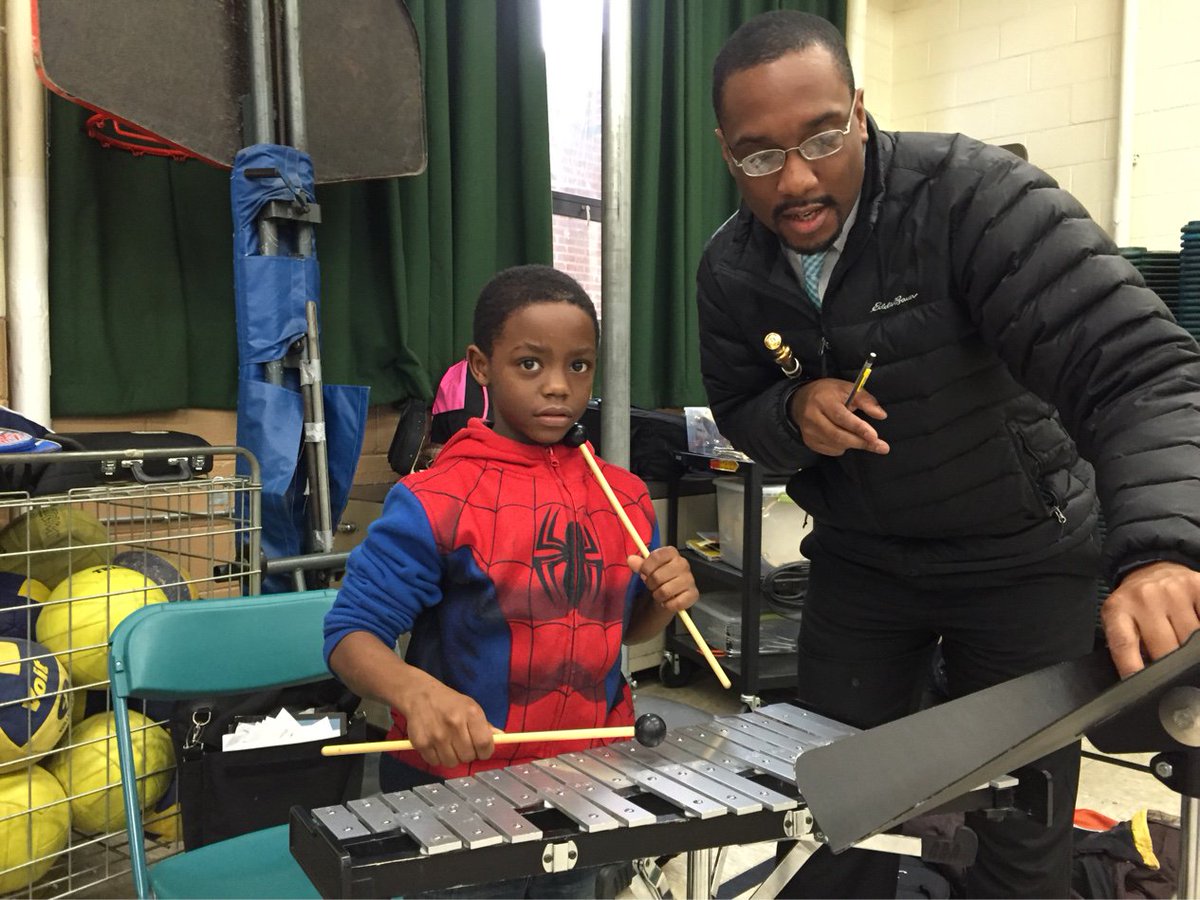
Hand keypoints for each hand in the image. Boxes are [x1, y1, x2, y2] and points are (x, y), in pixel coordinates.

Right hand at [395, 670, 495, 768]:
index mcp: (471, 713)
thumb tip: (501, 737)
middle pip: (468, 756)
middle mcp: (455, 724)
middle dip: (468, 754)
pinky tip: (435, 745)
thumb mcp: (470, 707)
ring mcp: (437, 735)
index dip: (486, 752)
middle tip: (462, 744)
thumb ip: (485, 725)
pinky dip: (437, 757)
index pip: (485, 744)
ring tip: (448, 744)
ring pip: (452, 763)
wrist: (419, 694)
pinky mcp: (421, 743)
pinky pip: (435, 762)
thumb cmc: (449, 702)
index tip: (482, 750)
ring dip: (452, 757)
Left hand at [628, 546, 698, 612]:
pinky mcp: (693, 594)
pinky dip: (668, 605)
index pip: (656, 556)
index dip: (646, 567)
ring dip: (658, 596)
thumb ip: (639, 564)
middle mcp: (683, 563)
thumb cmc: (658, 577)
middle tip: (652, 586)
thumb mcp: (647, 569)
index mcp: (672, 553)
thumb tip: (630, 559)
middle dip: (650, 584)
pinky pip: (676, 603)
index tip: (644, 574)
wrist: (668, 593)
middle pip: (658, 576)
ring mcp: (690, 579)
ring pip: (665, 591)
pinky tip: (667, 601)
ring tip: (659, 594)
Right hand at [789, 378, 889, 456]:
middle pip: (838, 435)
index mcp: (823, 400)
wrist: (800, 400)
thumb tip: (881, 415)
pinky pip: (831, 451)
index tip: (874, 436)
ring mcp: (809, 431)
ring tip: (861, 438)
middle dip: (861, 442)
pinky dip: (842, 447)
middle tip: (881, 446)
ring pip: (836, 445)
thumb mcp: (848, 389)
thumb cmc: (829, 393)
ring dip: (853, 444)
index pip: (842, 417)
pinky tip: (845, 438)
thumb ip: (866, 400)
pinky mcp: (809, 441)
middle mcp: (813, 417)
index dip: (859, 428)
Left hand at [1101, 561, 1199, 676]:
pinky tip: (1196, 642)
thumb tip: (1141, 681)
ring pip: (1191, 638)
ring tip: (1187, 657)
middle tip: (1177, 684)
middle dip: (1172, 669)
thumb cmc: (1136, 604)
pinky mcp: (1198, 586)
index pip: (1124, 645)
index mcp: (1119, 609)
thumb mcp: (1121, 621)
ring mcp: (1173, 591)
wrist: (1152, 568)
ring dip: (1191, 654)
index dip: (1133, 670)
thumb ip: (1129, 647)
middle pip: (1164, 648)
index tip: (1144, 690)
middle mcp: (1145, 598)